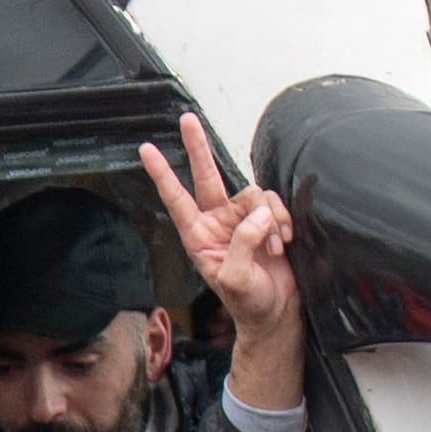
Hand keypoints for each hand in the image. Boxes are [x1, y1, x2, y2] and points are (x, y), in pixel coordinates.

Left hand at [140, 112, 301, 410]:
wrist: (277, 311)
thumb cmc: (249, 302)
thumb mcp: (236, 277)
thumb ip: (242, 242)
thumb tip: (259, 212)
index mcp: (199, 236)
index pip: (176, 199)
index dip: (163, 174)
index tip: (147, 150)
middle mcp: (217, 222)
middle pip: (207, 176)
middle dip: (198, 147)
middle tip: (188, 120)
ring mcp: (242, 218)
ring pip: (254, 194)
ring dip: (269, 218)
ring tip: (275, 247)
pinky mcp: (267, 219)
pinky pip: (274, 203)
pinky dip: (282, 221)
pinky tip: (284, 242)